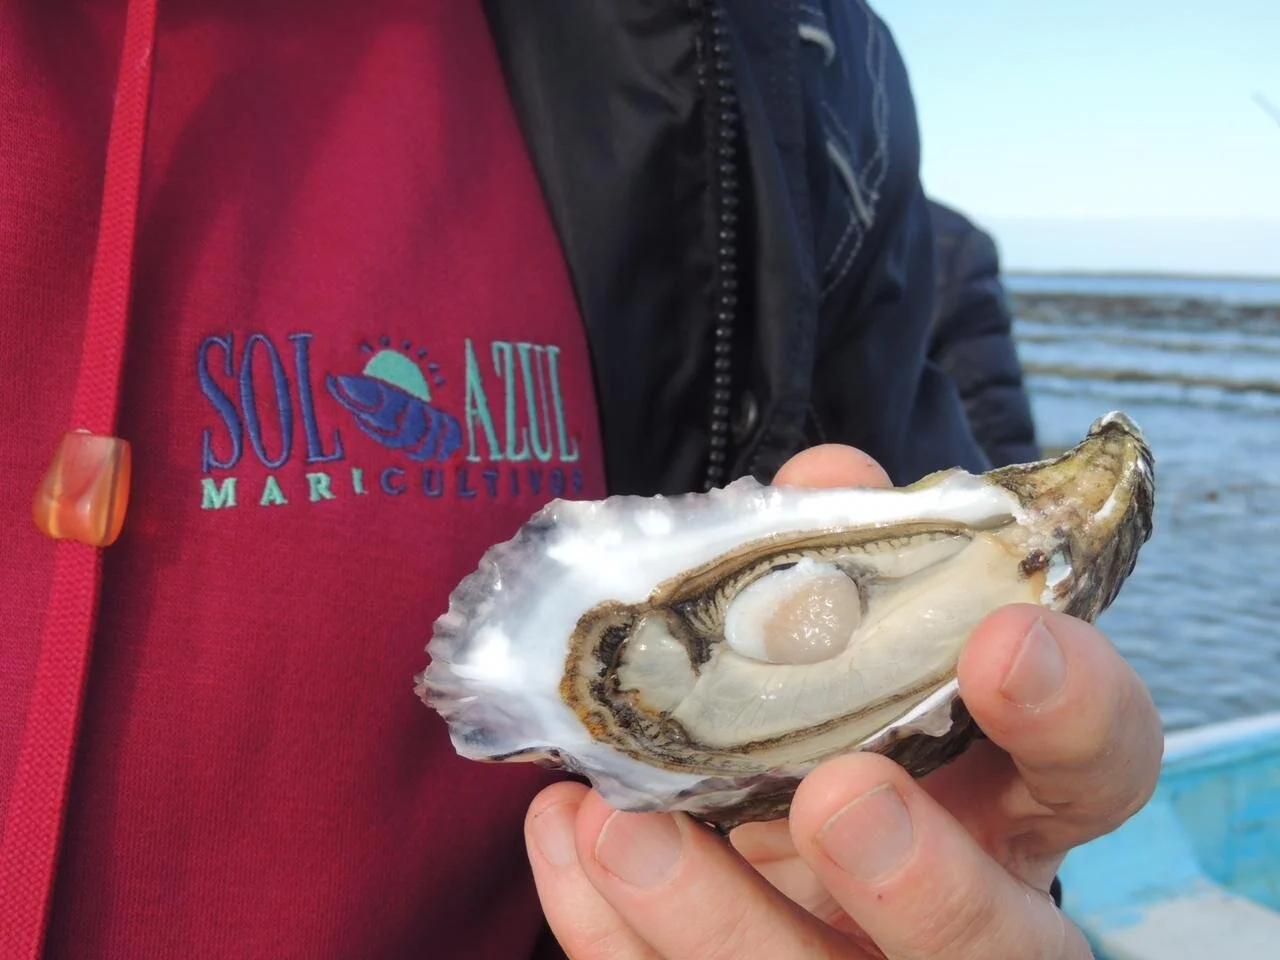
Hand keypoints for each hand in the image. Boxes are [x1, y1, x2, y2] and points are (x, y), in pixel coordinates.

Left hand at [525, 445, 1162, 958]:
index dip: (1073, 714)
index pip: (1097, 774)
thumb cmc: (850, 714)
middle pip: (991, 944)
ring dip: (715, 915)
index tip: (1003, 636)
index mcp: (1018, 801)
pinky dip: (610, 926)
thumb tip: (828, 473)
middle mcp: (972, 908)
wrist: (798, 838)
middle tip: (836, 794)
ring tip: (615, 824)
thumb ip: (857, 560)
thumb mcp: (870, 642)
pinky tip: (562, 837)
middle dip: (923, 881)